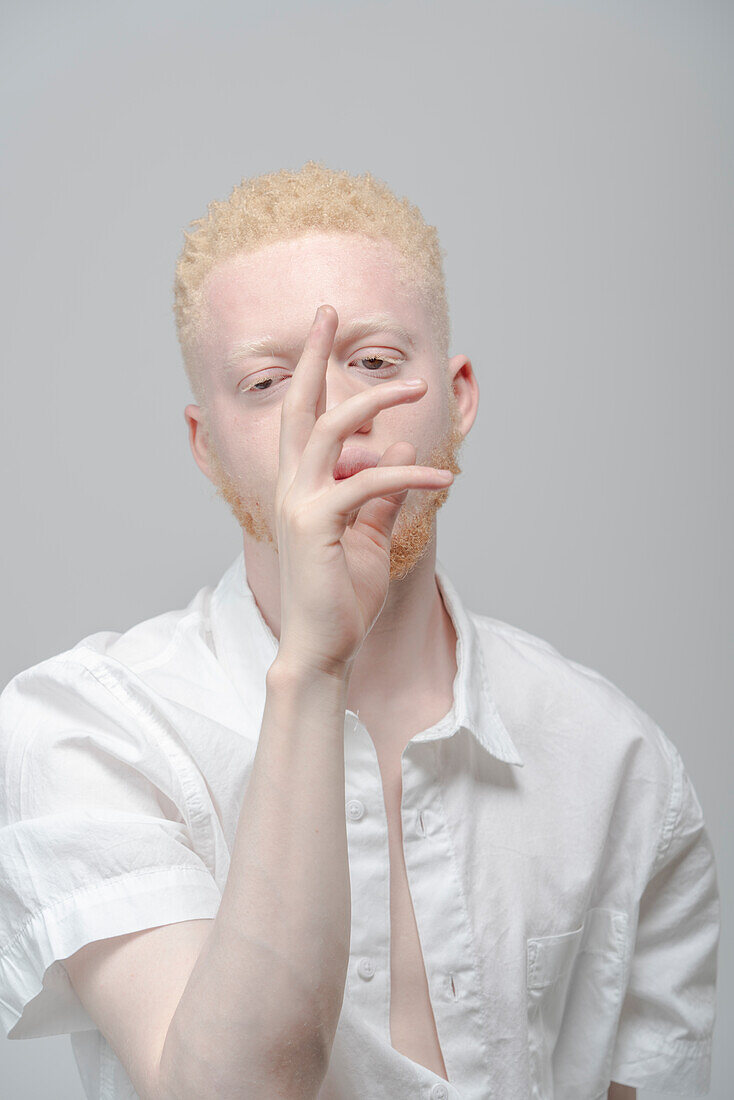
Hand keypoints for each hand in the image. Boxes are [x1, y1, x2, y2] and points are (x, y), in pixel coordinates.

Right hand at [273, 304, 453, 677]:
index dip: (312, 373)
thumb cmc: (342, 595)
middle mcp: (291, 487)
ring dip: (373, 401)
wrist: (323, 646)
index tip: (325, 329)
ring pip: (330, 431)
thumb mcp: (368, 536)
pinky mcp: (316, 524)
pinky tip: (441, 474)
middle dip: (313, 356)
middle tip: (329, 311)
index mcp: (300, 487)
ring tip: (417, 384)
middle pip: (300, 407)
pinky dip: (407, 474)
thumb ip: (382, 493)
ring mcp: (299, 503)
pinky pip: (366, 483)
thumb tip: (402, 448)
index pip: (303, 419)